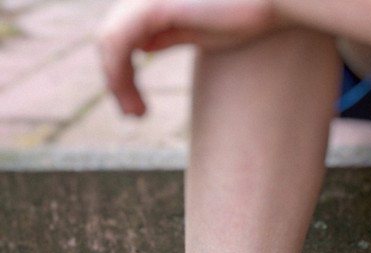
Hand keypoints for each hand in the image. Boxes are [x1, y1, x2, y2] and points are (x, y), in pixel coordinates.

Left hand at [96, 0, 283, 115]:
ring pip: (110, 42)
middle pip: (111, 37)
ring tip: (136, 113)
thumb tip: (145, 45)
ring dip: (117, 82)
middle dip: (117, 78)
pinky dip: (119, 72)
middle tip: (134, 113)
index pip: (124, 33)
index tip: (137, 102)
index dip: (122, 68)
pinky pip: (120, 41)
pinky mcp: (156, 6)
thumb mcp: (203, 30)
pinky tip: (131, 97)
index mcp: (156, 0)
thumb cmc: (251, 12)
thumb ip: (172, 34)